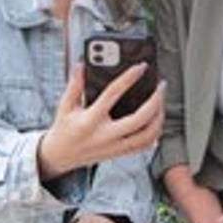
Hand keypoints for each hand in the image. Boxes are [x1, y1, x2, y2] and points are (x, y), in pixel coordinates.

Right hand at [38, 63, 164, 179]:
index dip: (128, 78)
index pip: (112, 95)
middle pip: (139, 120)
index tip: (141, 67)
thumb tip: (81, 65)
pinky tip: (157, 118)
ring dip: (159, 117)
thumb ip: (74, 85)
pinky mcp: (120, 153)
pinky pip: (144, 145)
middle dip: (155, 101)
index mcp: (90, 121)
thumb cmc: (64, 129)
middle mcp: (105, 136)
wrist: (61, 157)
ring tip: (161, 101)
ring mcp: (114, 147)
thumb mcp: (65, 106)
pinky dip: (155, 131)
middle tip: (161, 86)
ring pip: (147, 135)